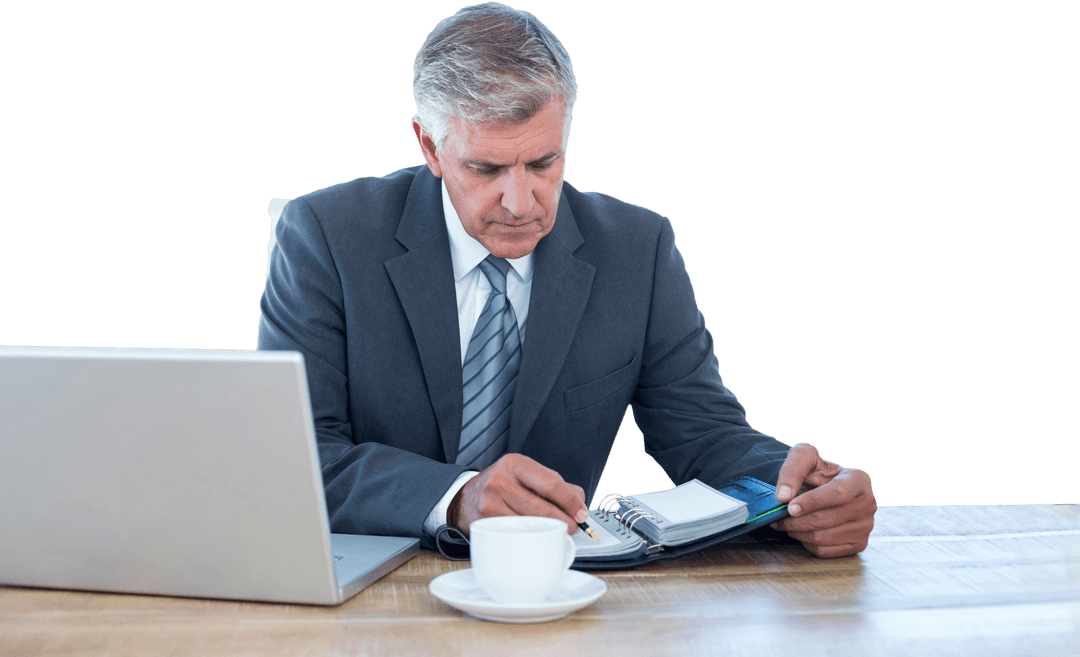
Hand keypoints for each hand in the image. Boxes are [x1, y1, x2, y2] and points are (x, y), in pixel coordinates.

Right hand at [448, 453, 587, 535]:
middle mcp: (500, 480)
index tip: (582, 513)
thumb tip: (580, 504)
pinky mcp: (484, 523)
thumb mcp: (525, 476)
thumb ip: (554, 485)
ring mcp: (490, 502)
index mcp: (515, 464)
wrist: (464, 499)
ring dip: (550, 531)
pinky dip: (532, 538)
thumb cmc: (502, 488)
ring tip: (556, 532)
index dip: (571, 501)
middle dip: (565, 521)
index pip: (552, 483)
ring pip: (532, 523)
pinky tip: (536, 537)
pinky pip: (517, 534)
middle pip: (543, 508)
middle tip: (573, 528)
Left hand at [770, 442, 875, 557]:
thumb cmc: (816, 471)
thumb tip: (783, 496)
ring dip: (798, 532)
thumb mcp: (804, 457)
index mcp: (859, 479)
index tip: (790, 507)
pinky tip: (801, 531)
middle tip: (779, 517)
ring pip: (823, 538)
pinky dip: (806, 543)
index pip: (837, 493)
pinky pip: (825, 551)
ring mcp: (865, 526)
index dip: (811, 502)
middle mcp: (867, 503)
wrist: (822, 488)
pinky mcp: (858, 544)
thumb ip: (793, 469)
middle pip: (826, 519)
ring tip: (787, 523)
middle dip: (796, 521)